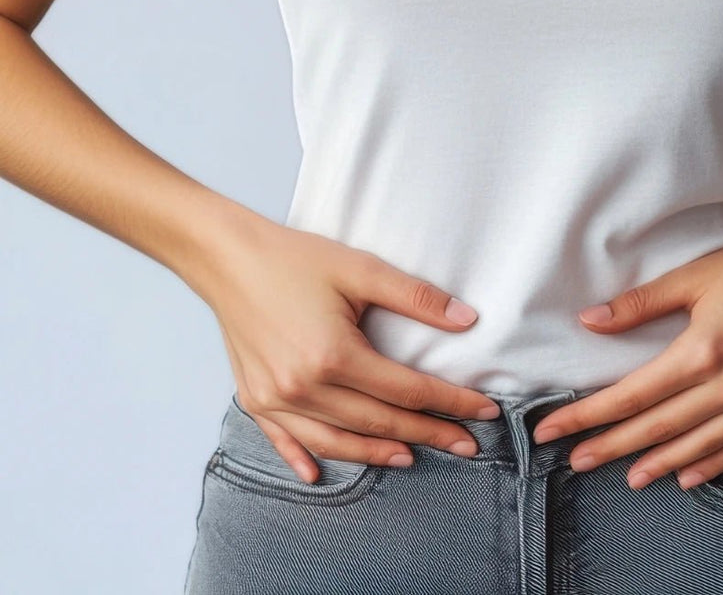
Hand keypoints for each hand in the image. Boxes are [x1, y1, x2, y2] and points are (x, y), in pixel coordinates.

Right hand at [195, 212, 501, 482]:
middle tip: (467, 446)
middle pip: (378, 421)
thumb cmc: (294, 258)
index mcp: (334, 356)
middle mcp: (303, 387)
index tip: (484, 412)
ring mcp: (275, 399)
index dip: (450, 402)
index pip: (407, 390)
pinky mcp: (255, 398)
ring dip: (376, 452)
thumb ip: (417, 297)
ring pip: (336, 441)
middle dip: (427, 434)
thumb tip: (466, 319)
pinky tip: (319, 475)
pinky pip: (285, 440)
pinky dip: (306, 458)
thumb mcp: (361, 269)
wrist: (227, 257)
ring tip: (412, 456)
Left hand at [530, 211, 722, 490]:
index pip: (632, 396)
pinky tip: (687, 474)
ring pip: (699, 444)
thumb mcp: (696, 275)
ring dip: (658, 463)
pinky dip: (713, 463)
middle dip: (611, 447)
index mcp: (703, 350)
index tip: (552, 430)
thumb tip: (590, 321)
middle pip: (659, 427)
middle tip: (575, 463)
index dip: (588, 416)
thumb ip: (641, 303)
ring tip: (627, 478)